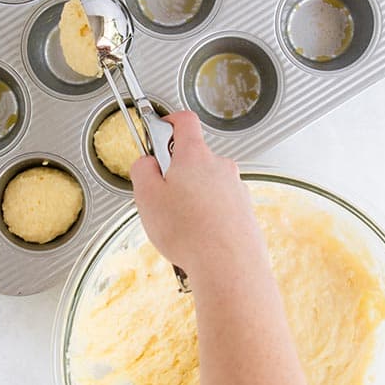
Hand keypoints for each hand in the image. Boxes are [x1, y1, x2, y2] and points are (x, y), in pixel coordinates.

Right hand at [130, 111, 260, 279]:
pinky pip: (219, 202)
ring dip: (192, 195)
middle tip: (162, 196)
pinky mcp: (242, 207)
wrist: (228, 263)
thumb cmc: (189, 232)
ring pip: (206, 182)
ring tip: (180, 224)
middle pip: (194, 156)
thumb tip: (145, 162)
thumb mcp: (147, 198)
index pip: (185, 121)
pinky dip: (207, 213)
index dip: (168, 121)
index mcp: (195, 156)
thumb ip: (142, 171)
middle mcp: (220, 165)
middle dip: (176, 172)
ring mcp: (234, 185)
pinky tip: (197, 235)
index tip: (159, 129)